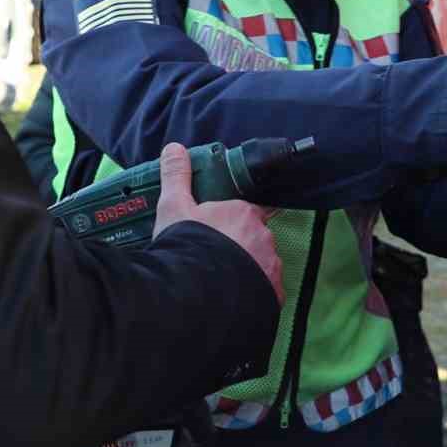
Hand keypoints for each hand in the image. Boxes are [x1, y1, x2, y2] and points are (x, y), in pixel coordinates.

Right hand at [152, 143, 283, 304]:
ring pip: (261, 264)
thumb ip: (176, 176)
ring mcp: (272, 267)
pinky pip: (265, 290)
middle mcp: (265, 237)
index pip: (245, 212)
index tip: (216, 230)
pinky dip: (252, 291)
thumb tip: (174, 147)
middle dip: (239, 245)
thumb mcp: (174, 208)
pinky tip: (232, 298)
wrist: (195, 293)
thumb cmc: (187, 245)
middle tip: (213, 256)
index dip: (230, 221)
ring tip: (220, 280)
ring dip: (247, 269)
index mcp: (245, 213)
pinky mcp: (273, 295)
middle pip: (254, 238)